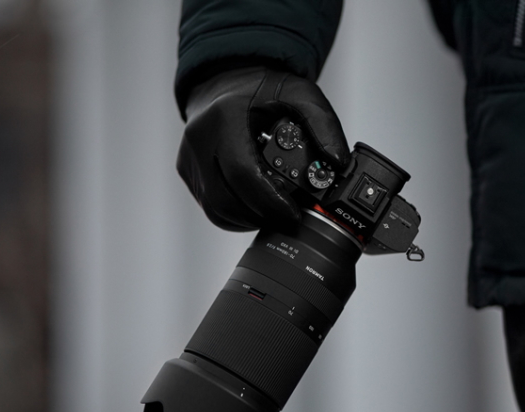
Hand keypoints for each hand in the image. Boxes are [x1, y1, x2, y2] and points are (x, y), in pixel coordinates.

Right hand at [177, 67, 349, 230]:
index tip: (293, 214)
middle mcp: (200, 140)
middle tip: (290, 220)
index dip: (268, 200)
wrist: (226, 80)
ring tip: (275, 213)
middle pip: (226, 199)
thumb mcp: (300, 94)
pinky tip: (257, 208)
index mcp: (224, 118)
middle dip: (262, 216)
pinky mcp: (187, 172)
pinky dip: (236, 214)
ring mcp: (189, 158)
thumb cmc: (262, 89)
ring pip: (216, 209)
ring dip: (249, 219)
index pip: (242, 171)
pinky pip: (211, 206)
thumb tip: (338, 162)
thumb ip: (324, 125)